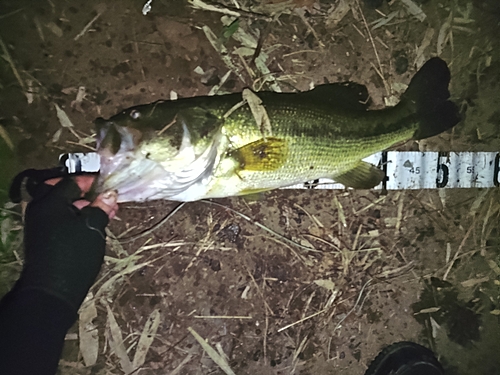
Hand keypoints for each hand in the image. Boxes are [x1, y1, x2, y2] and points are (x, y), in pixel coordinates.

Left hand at [14, 175, 117, 312]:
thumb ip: (101, 207)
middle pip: (60, 191)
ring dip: (80, 205)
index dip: (89, 180)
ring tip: (103, 211)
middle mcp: (40, 209)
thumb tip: (110, 194)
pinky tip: (92, 223)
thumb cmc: (74, 254)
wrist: (53, 290)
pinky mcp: (43, 237)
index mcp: (50, 202)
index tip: (106, 182)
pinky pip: (59, 218)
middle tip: (101, 195)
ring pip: (60, 205)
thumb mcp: (93, 227)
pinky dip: (74, 216)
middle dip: (82, 191)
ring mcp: (39, 224)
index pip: (70, 182)